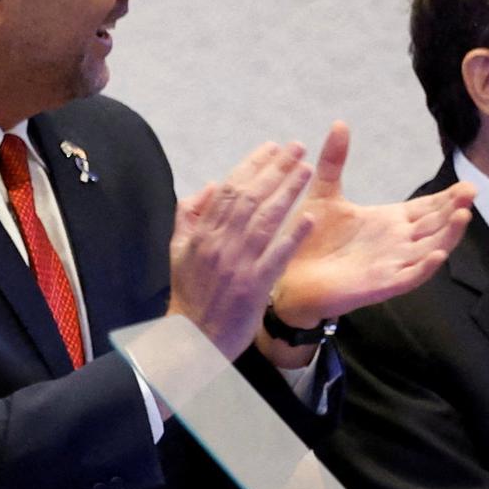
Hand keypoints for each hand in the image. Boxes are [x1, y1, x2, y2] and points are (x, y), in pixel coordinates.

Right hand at [168, 141, 314, 358]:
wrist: (190, 340)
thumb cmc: (189, 297)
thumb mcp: (177, 253)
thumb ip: (189, 217)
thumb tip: (206, 186)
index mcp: (201, 234)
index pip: (229, 190)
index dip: (252, 165)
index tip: (272, 148)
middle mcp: (218, 244)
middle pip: (250, 197)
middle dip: (275, 169)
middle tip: (297, 149)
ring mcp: (236, 265)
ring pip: (265, 220)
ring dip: (288, 192)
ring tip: (306, 170)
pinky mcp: (253, 287)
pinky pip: (276, 257)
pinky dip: (293, 236)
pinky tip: (311, 218)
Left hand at [269, 121, 475, 327]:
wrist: (286, 273)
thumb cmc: (309, 236)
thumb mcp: (324, 192)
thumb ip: (334, 160)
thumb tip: (339, 123)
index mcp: (389, 221)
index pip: (428, 208)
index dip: (448, 198)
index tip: (466, 185)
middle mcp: (396, 243)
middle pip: (435, 226)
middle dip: (454, 211)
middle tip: (470, 193)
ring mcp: (391, 265)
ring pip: (429, 250)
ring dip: (448, 236)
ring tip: (463, 216)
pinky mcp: (379, 285)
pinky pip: (408, 278)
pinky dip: (424, 268)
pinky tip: (437, 254)